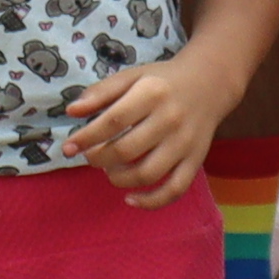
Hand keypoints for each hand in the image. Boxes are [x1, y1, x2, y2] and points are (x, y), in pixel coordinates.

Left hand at [62, 45, 235, 205]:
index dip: (86, 137)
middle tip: (90, 157)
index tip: (69, 147)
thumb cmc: (162, 81)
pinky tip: (130, 200)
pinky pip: (175, 189)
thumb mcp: (131, 76)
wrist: (209, 83)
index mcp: (151, 94)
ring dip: (119, 179)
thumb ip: (100, 92)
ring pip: (147, 173)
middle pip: (126, 150)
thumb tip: (71, 112)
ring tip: (109, 171)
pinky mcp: (196, 160)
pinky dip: (151, 201)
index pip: (113, 121)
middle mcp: (170, 119)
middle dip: (99, 159)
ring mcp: (184, 143)